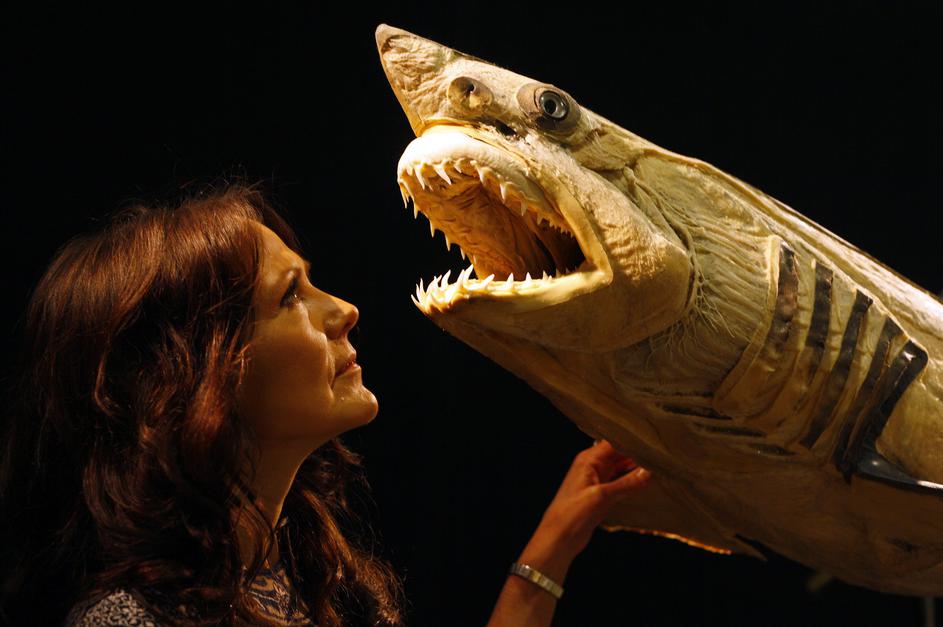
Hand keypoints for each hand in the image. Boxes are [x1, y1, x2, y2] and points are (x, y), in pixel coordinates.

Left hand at [487, 439, 649, 626]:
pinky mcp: (600, 495)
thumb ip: (627, 483)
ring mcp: (596, 481)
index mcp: (588, 460)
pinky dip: (631, 482)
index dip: (632, 441)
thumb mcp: (602, 496)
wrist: (559, 538)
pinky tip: (645, 483)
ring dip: (635, 469)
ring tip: (658, 467)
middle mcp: (592, 467)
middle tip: (660, 455)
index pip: (614, 442)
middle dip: (637, 454)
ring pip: (620, 468)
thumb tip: (648, 472)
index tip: (652, 442)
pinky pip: (619, 483)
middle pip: (619, 454)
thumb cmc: (571, 514)